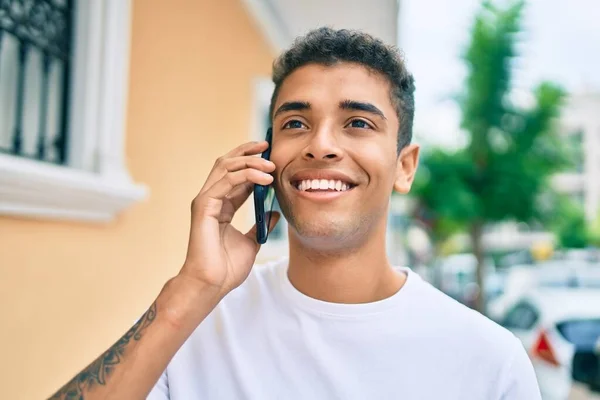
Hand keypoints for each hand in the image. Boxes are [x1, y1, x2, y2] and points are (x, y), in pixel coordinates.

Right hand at [179, 141, 279, 297]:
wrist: (212, 284)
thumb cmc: (227, 268)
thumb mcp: (252, 242)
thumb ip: (261, 225)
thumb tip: (274, 212)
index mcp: (222, 205)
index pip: (236, 175)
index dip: (253, 163)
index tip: (273, 156)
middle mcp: (212, 199)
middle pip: (228, 163)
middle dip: (248, 152)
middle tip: (268, 146)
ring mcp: (206, 200)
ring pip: (226, 167)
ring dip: (250, 162)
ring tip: (271, 165)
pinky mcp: (204, 206)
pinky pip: (226, 181)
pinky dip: (246, 176)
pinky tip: (264, 179)